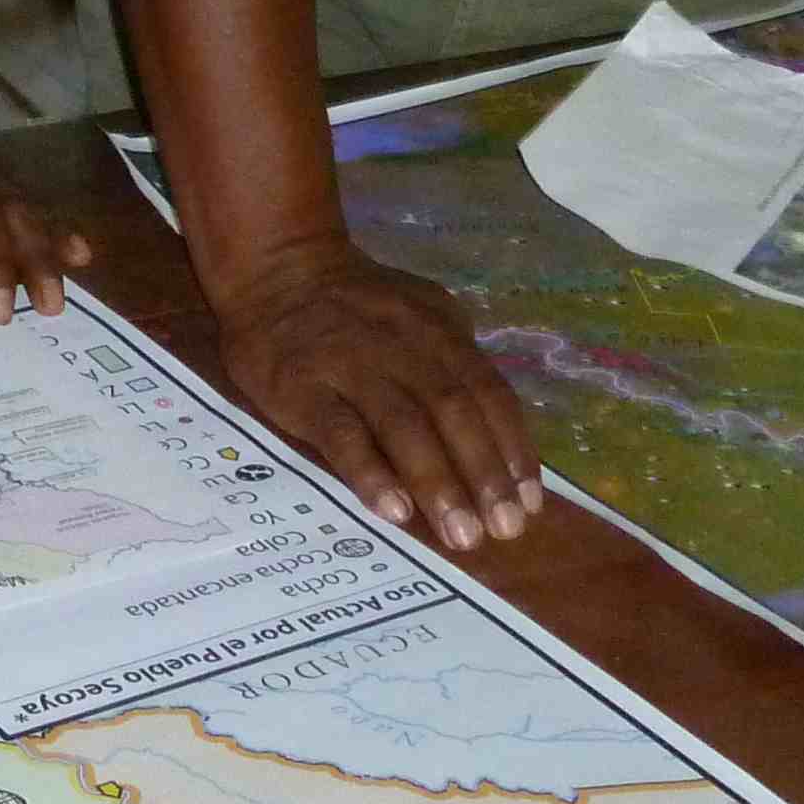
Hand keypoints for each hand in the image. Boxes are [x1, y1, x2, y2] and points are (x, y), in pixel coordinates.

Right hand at [213, 240, 540, 554]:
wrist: (274, 269)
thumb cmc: (356, 305)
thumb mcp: (418, 313)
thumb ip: (454, 361)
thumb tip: (496, 431)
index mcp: (436, 329)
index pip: (486, 391)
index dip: (511, 448)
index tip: (530, 502)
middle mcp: (399, 344)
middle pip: (451, 410)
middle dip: (483, 473)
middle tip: (504, 529)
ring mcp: (348, 364)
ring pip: (402, 424)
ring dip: (437, 482)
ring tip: (460, 534)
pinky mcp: (301, 387)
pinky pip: (340, 432)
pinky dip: (370, 472)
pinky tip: (394, 510)